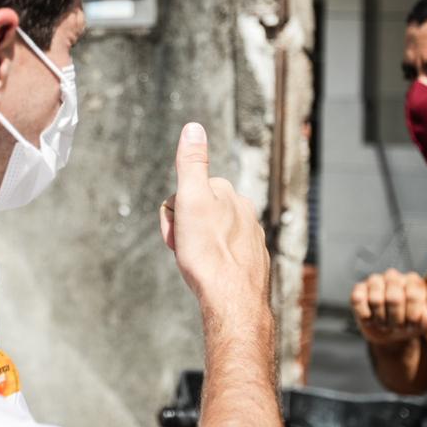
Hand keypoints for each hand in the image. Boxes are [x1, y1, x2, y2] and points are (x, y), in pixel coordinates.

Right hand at [159, 122, 269, 315]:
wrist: (232, 299)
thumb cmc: (207, 252)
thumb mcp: (191, 199)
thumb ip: (191, 162)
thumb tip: (193, 127)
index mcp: (229, 193)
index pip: (187, 192)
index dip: (174, 213)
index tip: (178, 230)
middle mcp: (244, 211)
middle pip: (199, 213)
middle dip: (185, 229)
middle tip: (185, 249)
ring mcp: (251, 237)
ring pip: (211, 234)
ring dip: (197, 246)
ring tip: (197, 263)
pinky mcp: (253, 261)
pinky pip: (225, 254)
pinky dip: (214, 261)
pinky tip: (211, 274)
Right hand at [350, 268, 426, 346]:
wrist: (388, 332)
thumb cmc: (407, 323)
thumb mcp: (421, 325)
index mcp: (413, 281)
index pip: (413, 295)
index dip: (412, 315)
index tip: (412, 324)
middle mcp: (394, 276)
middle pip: (394, 298)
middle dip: (395, 319)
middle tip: (397, 325)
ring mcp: (375, 281)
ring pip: (375, 300)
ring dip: (381, 319)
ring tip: (385, 322)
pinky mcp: (358, 289)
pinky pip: (358, 300)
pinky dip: (365, 315)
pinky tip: (371, 318)